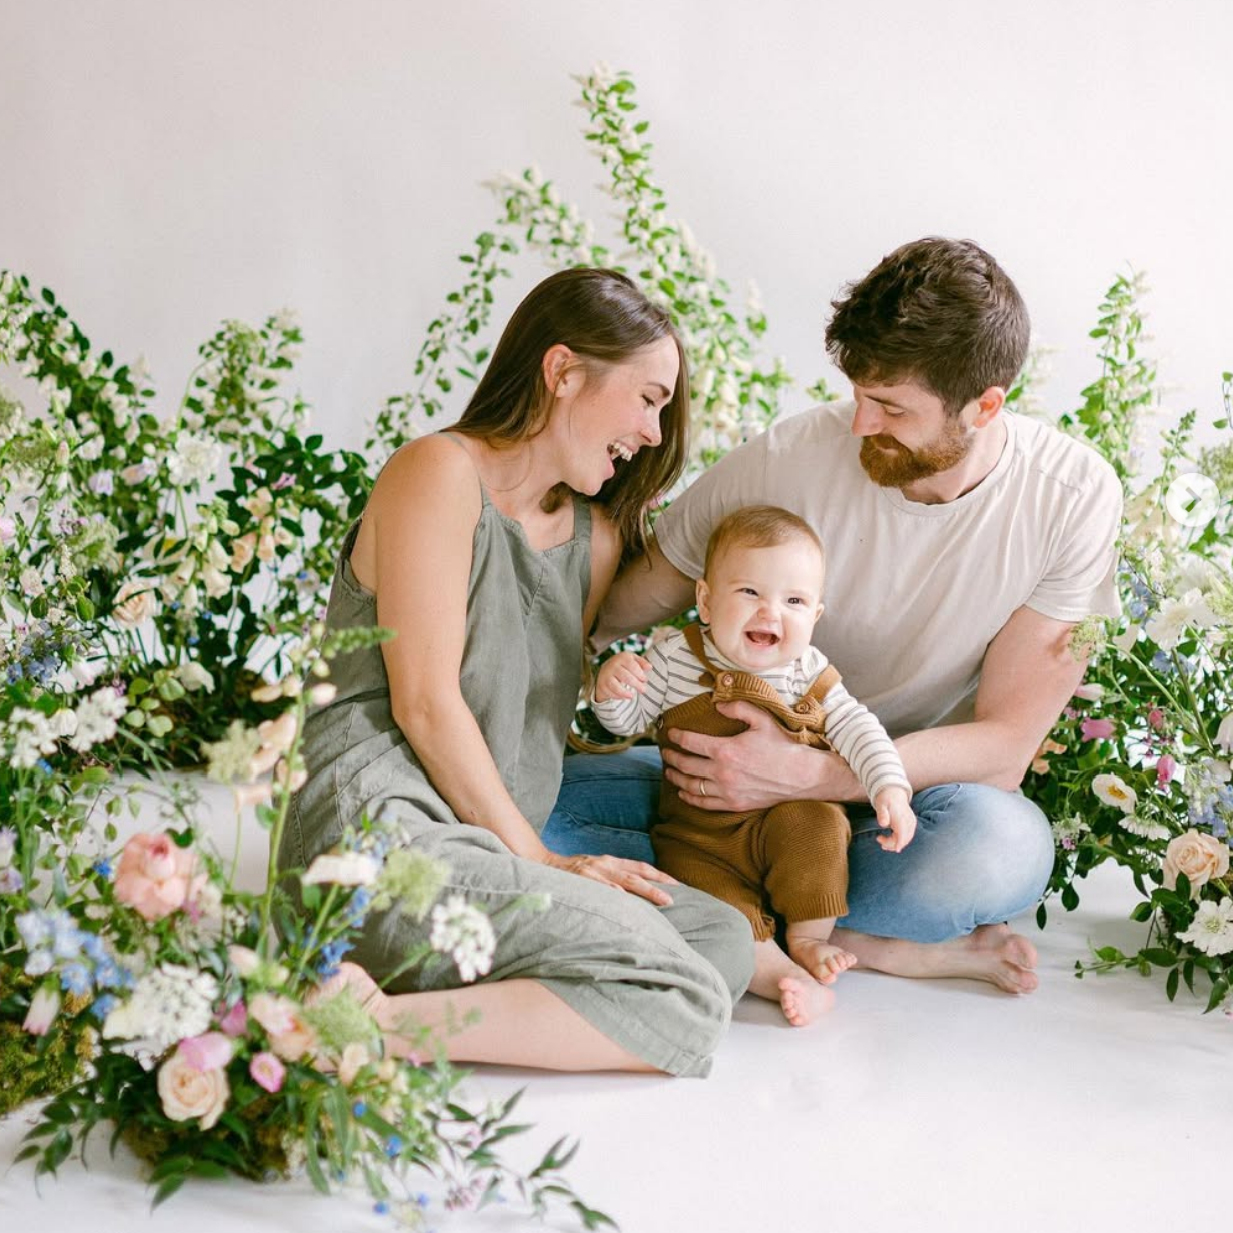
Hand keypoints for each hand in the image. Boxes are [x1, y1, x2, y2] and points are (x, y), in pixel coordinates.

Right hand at [542, 851, 676, 905]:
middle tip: (673, 899)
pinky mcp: (581, 878)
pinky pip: (601, 887)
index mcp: (610, 862)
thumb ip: (611, 880)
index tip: (677, 885)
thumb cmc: (572, 874)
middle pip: (636, 874)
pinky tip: (626, 898)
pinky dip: (614, 892)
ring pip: (624, 880)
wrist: (542, 864)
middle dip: (656, 886)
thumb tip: (632, 894)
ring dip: (645, 890)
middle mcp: (605, 863)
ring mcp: (593, 871)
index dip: (658, 875)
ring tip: (662, 900)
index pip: (640, 867)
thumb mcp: (595, 873)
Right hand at [594, 651, 650, 702]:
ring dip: (624, 692)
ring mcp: (606, 675)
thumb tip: (649, 667)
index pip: (632, 665)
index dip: (640, 674)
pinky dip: (618, 696)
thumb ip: (642, 663)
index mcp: (622, 657)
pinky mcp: (602, 685)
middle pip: (625, 676)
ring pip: (614, 685)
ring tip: (632, 697)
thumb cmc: (625, 665)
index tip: (645, 680)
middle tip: (644, 690)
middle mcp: (612, 665)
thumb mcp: (634, 660)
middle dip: (636, 684)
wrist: (607, 670)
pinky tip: (625, 697)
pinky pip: (610, 692)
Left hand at [663, 700, 853, 811]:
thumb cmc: (783, 746)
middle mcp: (722, 772)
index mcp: (726, 750)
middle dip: (672, 758)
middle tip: (665, 752)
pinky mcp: (734, 804)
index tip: (670, 734)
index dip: (677, 737)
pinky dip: (690, 798)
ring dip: (677, 778)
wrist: (802, 776)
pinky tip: (683, 793)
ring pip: (691, 785)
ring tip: (669, 771)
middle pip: (686, 765)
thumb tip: (716, 704)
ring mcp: (727, 791)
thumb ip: (737, 708)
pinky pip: (704, 803)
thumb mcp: (762, 719)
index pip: (691, 743)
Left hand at [874, 787, 916, 851]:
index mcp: (902, 818)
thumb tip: (883, 824)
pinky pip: (907, 836)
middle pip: (904, 839)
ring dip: (895, 843)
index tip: (895, 849)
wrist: (894, 792)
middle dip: (892, 844)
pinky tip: (890, 839)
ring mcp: (911, 823)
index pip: (903, 834)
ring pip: (906, 839)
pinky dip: (899, 840)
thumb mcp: (881, 804)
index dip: (900, 843)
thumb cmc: (886, 799)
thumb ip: (882, 814)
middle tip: (879, 839)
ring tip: (882, 840)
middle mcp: (909, 822)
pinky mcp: (911, 825)